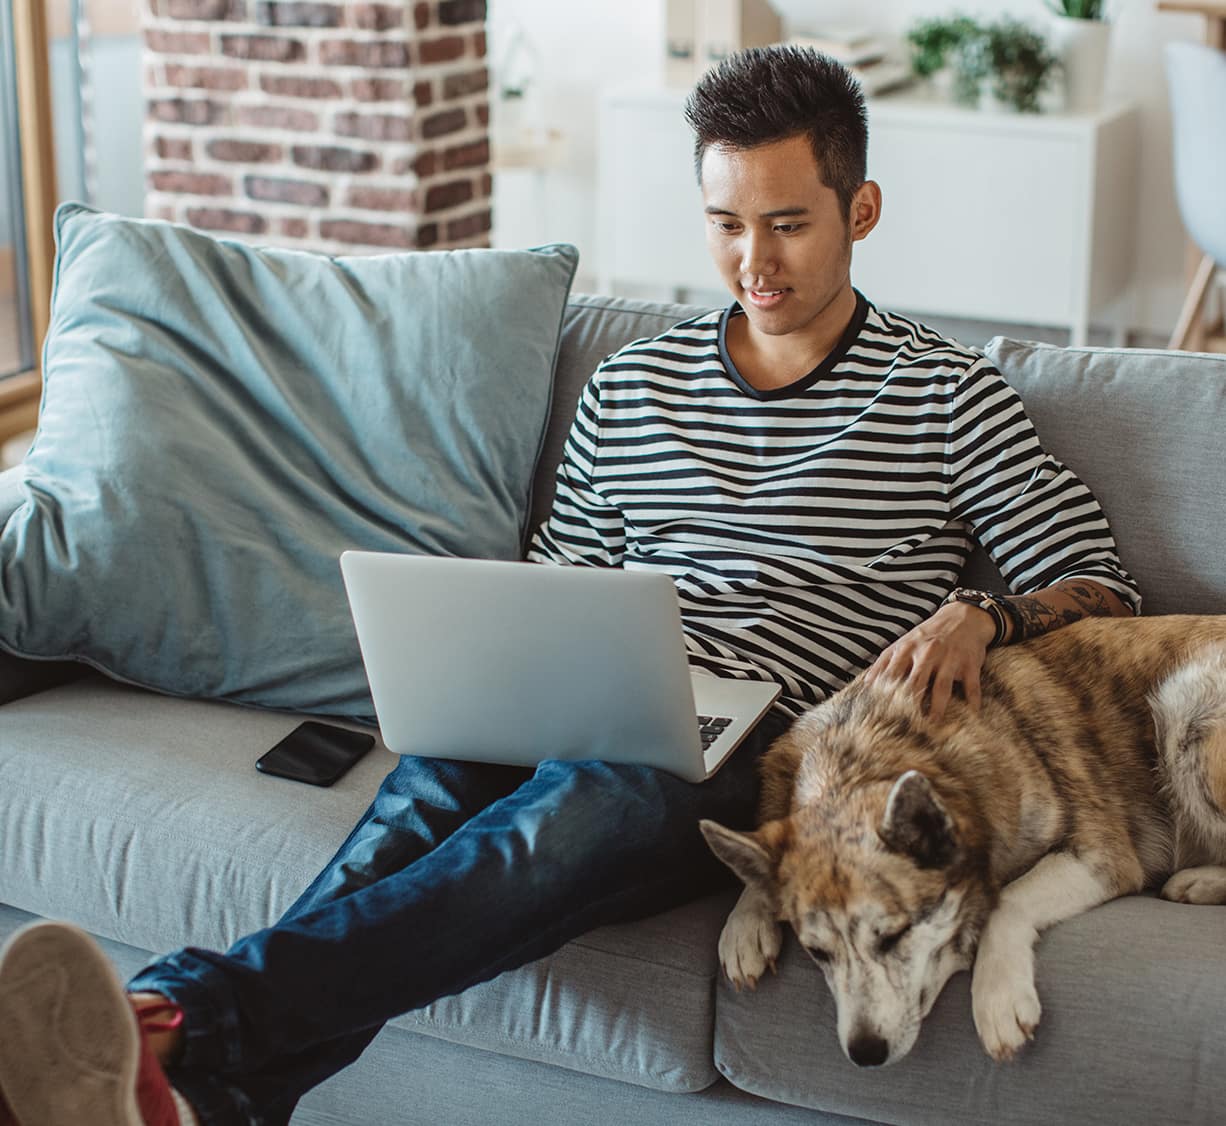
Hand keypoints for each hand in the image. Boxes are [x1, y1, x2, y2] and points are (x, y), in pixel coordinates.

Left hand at [863, 601, 995, 720]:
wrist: (962, 617)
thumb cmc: (927, 635)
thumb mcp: (903, 643)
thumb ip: (885, 663)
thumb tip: (866, 685)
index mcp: (907, 649)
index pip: (892, 674)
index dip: (887, 694)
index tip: (882, 713)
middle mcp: (928, 653)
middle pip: (916, 682)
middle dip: (910, 704)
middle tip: (905, 726)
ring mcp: (950, 659)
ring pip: (941, 687)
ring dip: (937, 708)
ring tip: (932, 725)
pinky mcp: (970, 664)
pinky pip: (971, 687)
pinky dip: (972, 702)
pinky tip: (970, 716)